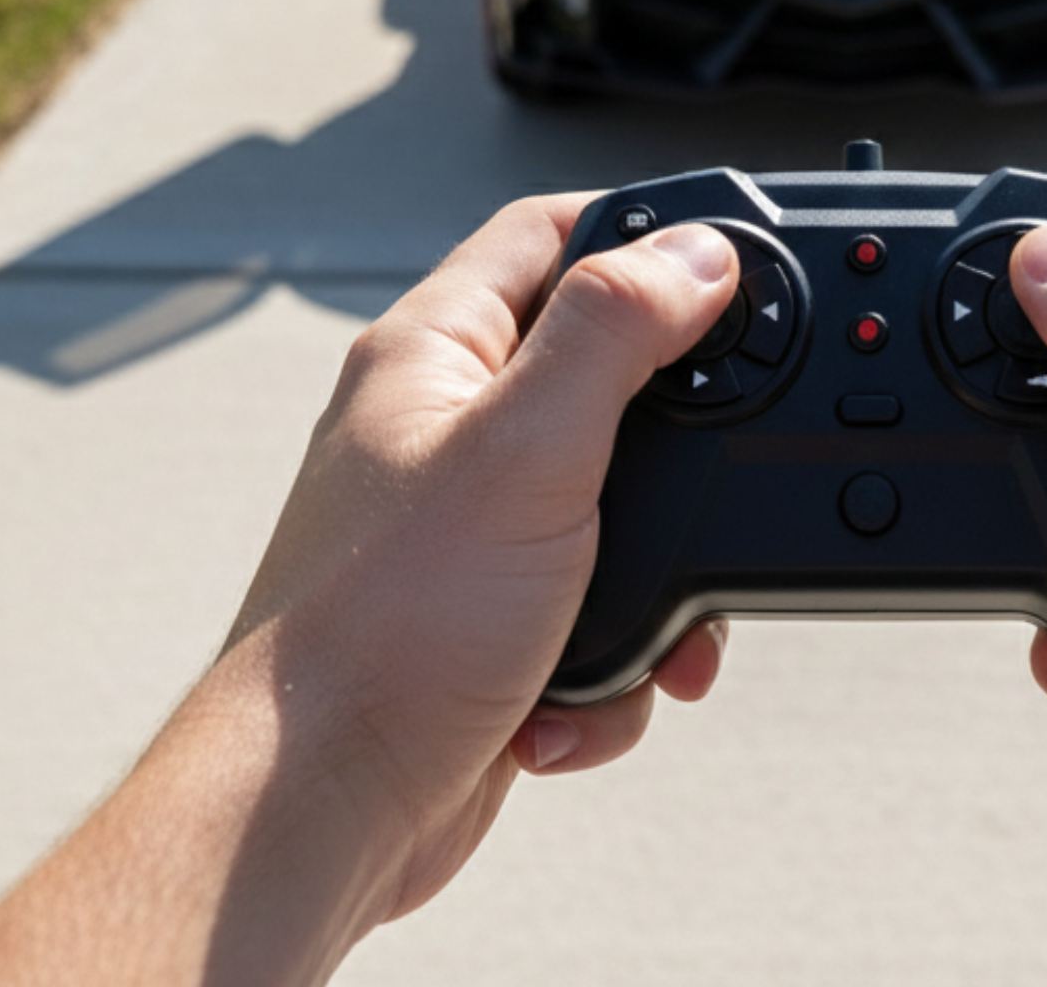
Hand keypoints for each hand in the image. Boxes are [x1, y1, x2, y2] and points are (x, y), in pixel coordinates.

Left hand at [0, 201, 741, 986]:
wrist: (323, 814)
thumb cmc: (384, 630)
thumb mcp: (528, 449)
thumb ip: (613, 334)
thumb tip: (694, 254)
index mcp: (432, 353)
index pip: (545, 234)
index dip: (640, 232)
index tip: (723, 265)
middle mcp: (443, 427)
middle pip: (597, 371)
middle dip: (672, 438)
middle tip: (709, 465)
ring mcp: (467, 526)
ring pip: (613, 503)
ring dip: (652, 574)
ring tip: (650, 625)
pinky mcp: (491, 618)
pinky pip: (594, 606)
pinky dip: (612, 655)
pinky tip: (573, 695)